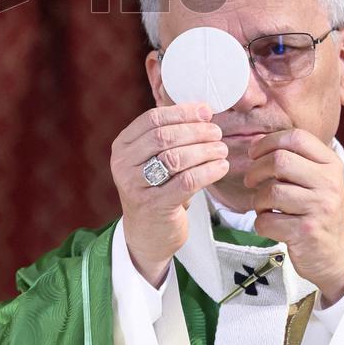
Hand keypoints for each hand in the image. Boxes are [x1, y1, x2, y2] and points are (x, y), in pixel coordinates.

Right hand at [111, 102, 228, 286]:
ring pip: (176, 158)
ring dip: (204, 150)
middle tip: (217, 133)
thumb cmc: (156, 188)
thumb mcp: (152, 159)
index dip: (182, 112)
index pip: (152, 119)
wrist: (146, 234)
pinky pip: (186, 182)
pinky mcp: (154, 205)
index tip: (205, 111)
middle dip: (196, 131)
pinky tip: (221, 167)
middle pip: (164, 137)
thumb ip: (170, 135)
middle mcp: (123, 164)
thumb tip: (203, 110)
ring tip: (221, 150)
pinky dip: (208, 172)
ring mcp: (135, 186)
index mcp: (122, 146)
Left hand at [244, 129, 343, 304]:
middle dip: (256, 170)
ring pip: (271, 192)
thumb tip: (257, 141)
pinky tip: (271, 224)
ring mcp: (320, 208)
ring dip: (258, 200)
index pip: (297, 137)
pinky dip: (261, 223)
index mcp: (331, 164)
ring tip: (264, 206)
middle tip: (250, 181)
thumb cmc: (321, 211)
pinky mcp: (306, 232)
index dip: (268, 141)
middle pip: (280, 161)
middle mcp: (329, 183)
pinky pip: (267, 220)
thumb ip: (294, 158)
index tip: (254, 153)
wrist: (340, 253)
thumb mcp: (319, 179)